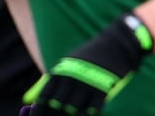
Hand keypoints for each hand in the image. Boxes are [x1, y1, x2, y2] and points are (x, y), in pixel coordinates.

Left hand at [24, 13, 152, 114]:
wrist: (114, 45)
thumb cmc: (90, 57)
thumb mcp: (69, 64)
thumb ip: (55, 80)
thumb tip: (39, 96)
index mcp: (60, 72)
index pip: (44, 95)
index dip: (39, 109)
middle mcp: (70, 79)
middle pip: (57, 105)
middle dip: (53, 115)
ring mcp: (86, 84)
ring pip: (73, 109)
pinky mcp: (102, 89)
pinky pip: (93, 109)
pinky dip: (88, 115)